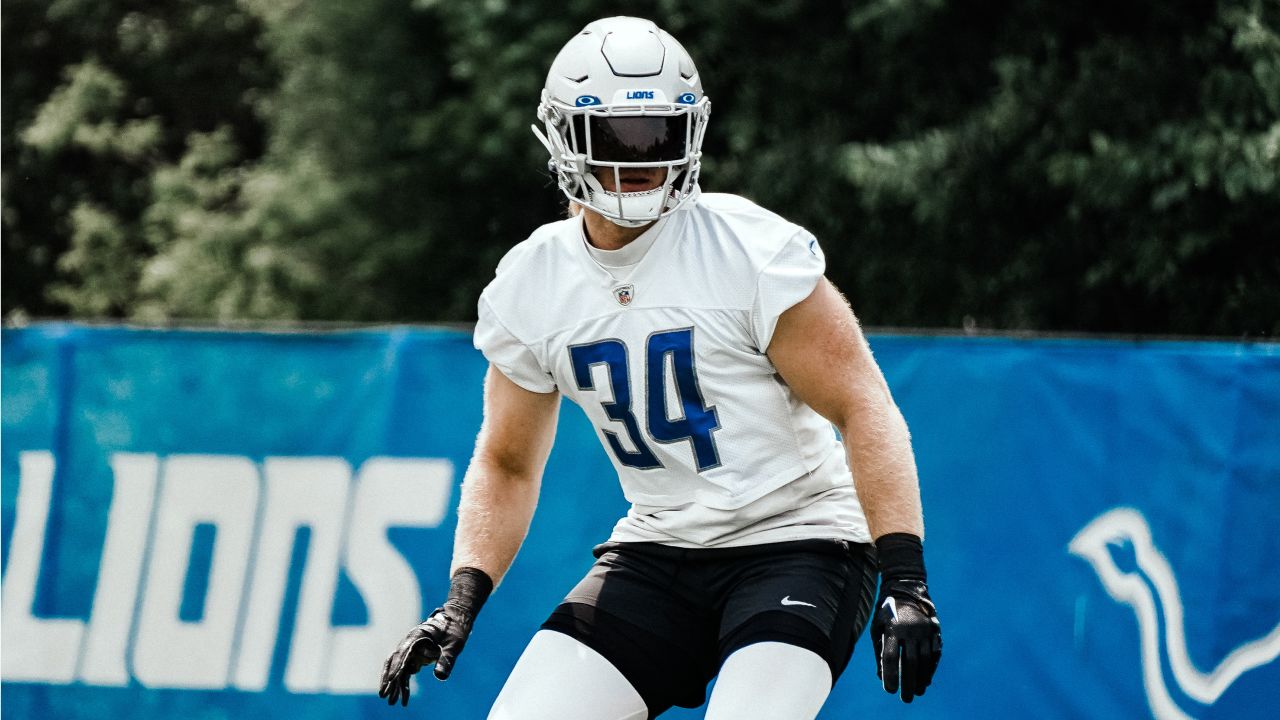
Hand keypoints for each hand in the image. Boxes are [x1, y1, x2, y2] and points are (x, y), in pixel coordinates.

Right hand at [378, 605, 474, 705]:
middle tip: (383, 694)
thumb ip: (446, 659)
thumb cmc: (454, 630)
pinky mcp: (414, 656)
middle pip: (395, 661)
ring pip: (398, 667)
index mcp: (417, 635)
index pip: (403, 652)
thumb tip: (440, 677)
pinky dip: (403, 682)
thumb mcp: (454, 644)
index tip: (391, 679)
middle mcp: (410, 642)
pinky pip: (406, 670)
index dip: (397, 666)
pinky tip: (402, 696)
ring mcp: (410, 649)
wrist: (455, 620)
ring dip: (393, 683)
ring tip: (390, 700)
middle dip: (388, 678)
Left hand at [871, 578, 941, 702]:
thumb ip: (879, 652)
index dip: (890, 676)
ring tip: (917, 692)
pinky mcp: (935, 630)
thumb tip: (882, 676)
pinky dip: (931, 669)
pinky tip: (926, 680)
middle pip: (910, 663)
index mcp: (892, 628)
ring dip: (921, 679)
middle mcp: (911, 629)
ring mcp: (925, 630)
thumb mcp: (877, 628)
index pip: (891, 658)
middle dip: (908, 683)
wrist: (906, 589)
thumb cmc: (886, 612)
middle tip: (906, 699)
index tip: (889, 690)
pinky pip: (934, 654)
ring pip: (924, 660)